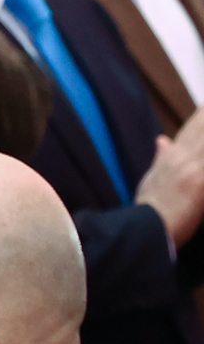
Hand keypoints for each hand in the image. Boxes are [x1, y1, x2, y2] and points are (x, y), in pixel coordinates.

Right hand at [136, 106, 203, 245]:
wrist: (146, 230)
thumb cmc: (148, 209)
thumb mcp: (150, 180)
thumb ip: (161, 158)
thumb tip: (162, 141)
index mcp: (171, 156)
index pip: (193, 127)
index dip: (203, 114)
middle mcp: (184, 157)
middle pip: (203, 127)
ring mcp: (194, 168)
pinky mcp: (200, 183)